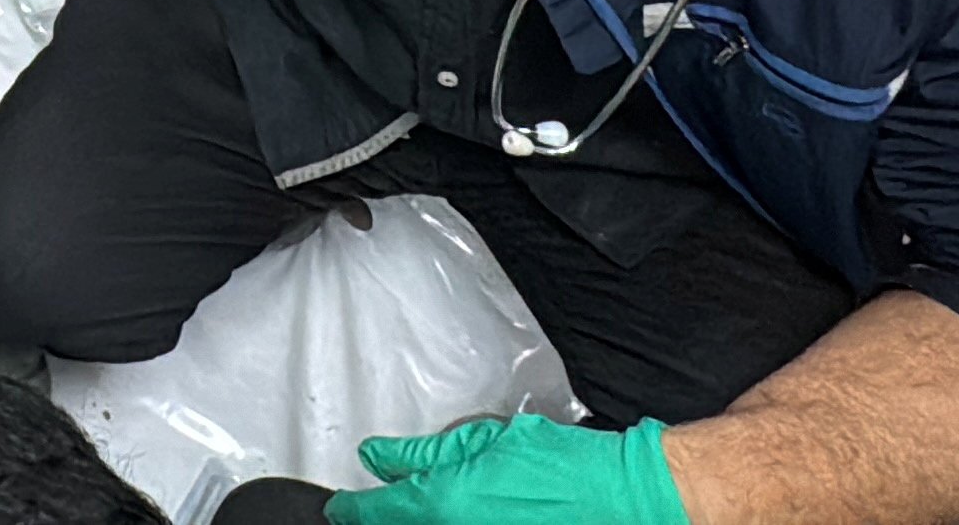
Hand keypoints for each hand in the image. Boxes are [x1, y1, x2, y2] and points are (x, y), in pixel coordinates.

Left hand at [325, 416, 688, 524]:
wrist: (619, 500)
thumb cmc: (560, 466)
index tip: (339, 507)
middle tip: (366, 511)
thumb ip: (426, 454)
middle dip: (382, 519)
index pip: (375, 512)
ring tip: (417, 510)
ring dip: (414, 523)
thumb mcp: (486, 442)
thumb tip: (380, 457)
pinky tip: (457, 515)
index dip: (351, 509)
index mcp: (444, 503)